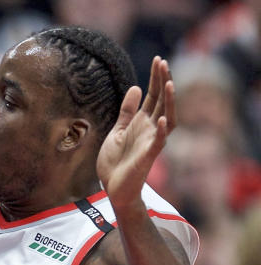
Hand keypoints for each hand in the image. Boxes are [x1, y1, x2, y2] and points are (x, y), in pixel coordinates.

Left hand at [96, 56, 174, 215]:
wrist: (113, 187)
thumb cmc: (116, 161)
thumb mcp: (118, 130)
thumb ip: (127, 111)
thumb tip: (136, 87)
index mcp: (142, 122)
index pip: (153, 95)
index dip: (155, 78)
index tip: (158, 59)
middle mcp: (150, 129)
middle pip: (161, 101)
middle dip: (163, 82)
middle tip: (163, 62)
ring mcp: (151, 142)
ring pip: (166, 118)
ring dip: (169, 102)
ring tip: (169, 84)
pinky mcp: (148, 156)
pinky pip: (158, 142)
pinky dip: (161, 130)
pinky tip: (162, 118)